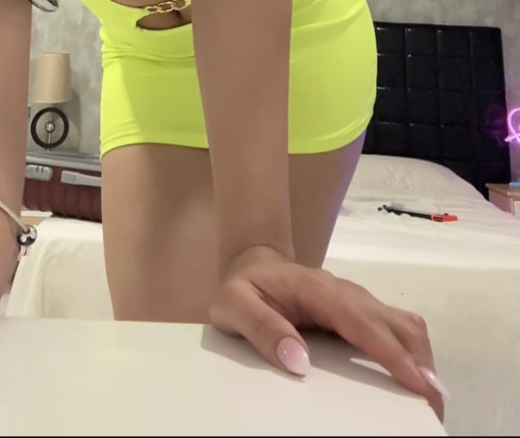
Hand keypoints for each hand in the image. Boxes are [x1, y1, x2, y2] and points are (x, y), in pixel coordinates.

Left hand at [209, 246, 448, 422]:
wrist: (251, 263)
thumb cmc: (243, 287)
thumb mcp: (235, 306)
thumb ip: (263, 329)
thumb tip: (300, 361)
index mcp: (318, 290)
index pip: (363, 323)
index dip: (393, 354)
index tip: (419, 383)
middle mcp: (345, 292)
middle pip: (396, 322)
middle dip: (420, 362)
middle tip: (433, 405)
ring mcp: (356, 299)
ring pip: (403, 323)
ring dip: (421, 357)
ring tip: (429, 399)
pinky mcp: (360, 310)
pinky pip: (394, 328)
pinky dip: (411, 352)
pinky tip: (413, 380)